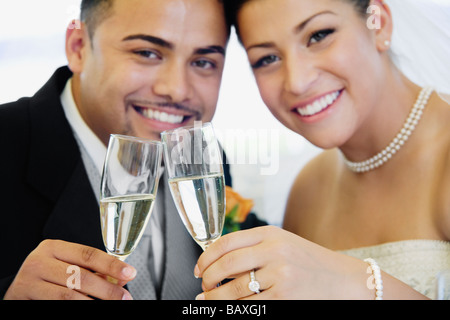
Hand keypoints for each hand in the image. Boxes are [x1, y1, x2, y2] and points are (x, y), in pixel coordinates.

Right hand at [4, 240, 135, 299]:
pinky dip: (76, 308)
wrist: (17, 292)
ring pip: (67, 295)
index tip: (130, 273)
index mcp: (54, 247)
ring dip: (93, 303)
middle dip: (106, 289)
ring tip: (111, 306)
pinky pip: (55, 305)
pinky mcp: (23, 297)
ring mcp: (29, 280)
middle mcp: (39, 260)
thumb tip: (123, 278)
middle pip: (80, 276)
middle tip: (124, 298)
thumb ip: (95, 271)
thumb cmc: (48, 277)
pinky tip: (90, 308)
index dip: (111, 264)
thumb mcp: (69, 267)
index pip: (88, 254)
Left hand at [194, 226, 371, 299]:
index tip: (198, 269)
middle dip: (207, 279)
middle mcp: (274, 250)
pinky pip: (250, 306)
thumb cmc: (310, 261)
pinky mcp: (285, 297)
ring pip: (234, 290)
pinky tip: (229, 308)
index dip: (205, 257)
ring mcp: (280, 275)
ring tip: (208, 300)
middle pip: (226, 265)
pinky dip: (234, 309)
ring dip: (215, 298)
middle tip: (203, 288)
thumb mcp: (283, 243)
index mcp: (270, 233)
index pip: (226, 242)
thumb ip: (253, 246)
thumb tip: (217, 262)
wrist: (344, 279)